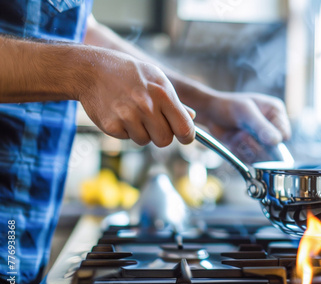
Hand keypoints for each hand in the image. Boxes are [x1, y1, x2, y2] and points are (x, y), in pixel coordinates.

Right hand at [79, 49, 194, 146]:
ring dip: (141, 131)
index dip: (186, 136)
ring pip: (145, 141)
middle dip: (161, 135)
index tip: (184, 136)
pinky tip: (118, 113)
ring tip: (132, 112)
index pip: (184, 128)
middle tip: (152, 122)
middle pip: (165, 140)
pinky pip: (126, 138)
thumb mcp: (156, 78)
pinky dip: (124, 130)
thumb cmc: (129, 73)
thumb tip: (192, 118)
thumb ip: (174, 101)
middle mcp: (146, 106)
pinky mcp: (111, 126)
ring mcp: (128, 117)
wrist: (91, 69)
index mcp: (163, 94)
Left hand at [194, 91, 291, 161]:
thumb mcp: (245, 112)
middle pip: (274, 151)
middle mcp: (272, 128)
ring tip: (237, 135)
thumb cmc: (228, 106)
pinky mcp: (252, 149)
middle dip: (255, 145)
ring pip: (262, 158)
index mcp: (276, 113)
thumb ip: (261, 126)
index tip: (257, 134)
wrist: (210, 114)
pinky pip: (250, 160)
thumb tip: (276, 141)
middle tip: (242, 133)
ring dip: (246, 149)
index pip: (284, 136)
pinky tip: (234, 141)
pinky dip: (240, 153)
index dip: (271, 140)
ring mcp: (262, 140)